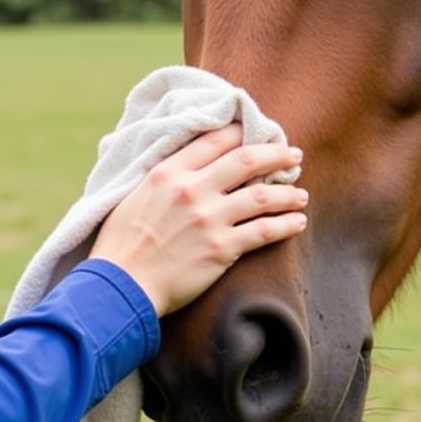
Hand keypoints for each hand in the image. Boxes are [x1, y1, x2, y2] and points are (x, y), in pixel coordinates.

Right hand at [89, 123, 306, 316]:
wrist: (119, 288)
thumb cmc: (122, 243)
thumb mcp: (135, 195)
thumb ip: (165, 176)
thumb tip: (187, 165)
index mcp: (169, 173)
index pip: (214, 140)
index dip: (241, 133)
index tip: (258, 133)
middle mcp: (192, 190)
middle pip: (246, 160)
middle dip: (276, 154)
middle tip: (294, 155)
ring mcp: (209, 219)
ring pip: (261, 196)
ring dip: (288, 193)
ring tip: (301, 194)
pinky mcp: (221, 249)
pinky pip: (263, 231)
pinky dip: (285, 225)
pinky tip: (297, 222)